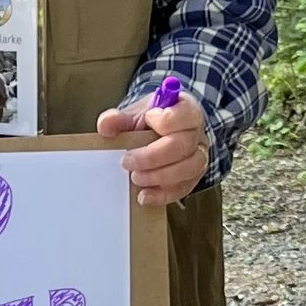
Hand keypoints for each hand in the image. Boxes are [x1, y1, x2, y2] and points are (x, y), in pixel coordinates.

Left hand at [96, 82, 209, 206]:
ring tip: (135, 178)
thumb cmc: (152, 121)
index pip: (185, 115)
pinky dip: (162, 194)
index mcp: (187, 110)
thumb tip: (106, 125)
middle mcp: (197, 134)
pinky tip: (145, 196)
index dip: (165, 121)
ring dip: (159, 177)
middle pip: (183, 146)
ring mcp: (199, 156)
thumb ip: (121, 118)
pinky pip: (183, 188)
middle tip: (128, 161)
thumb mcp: (137, 113)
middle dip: (153, 157)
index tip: (147, 120)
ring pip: (188, 169)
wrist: (161, 132)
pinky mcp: (193, 177)